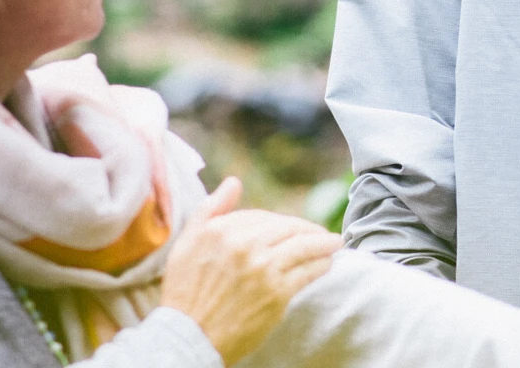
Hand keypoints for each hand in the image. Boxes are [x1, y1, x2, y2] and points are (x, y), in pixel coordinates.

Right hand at [159, 177, 341, 364]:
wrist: (188, 337)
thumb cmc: (185, 292)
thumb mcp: (187, 243)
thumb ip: (211, 209)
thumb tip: (234, 182)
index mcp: (222, 230)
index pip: (262, 216)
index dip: (276, 222)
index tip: (287, 228)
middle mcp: (245, 245)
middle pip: (287, 227)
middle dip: (306, 229)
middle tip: (319, 233)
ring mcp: (263, 269)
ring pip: (304, 246)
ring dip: (324, 243)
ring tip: (334, 242)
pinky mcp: (278, 293)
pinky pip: (308, 272)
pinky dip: (321, 264)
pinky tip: (327, 262)